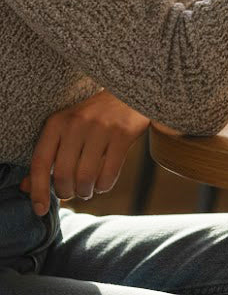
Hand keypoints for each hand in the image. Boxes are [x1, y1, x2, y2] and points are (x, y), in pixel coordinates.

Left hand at [20, 90, 149, 215]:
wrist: (127, 91)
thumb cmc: (91, 116)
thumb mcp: (65, 128)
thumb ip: (47, 155)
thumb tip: (26, 187)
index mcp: (57, 122)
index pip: (40, 162)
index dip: (38, 190)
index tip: (40, 209)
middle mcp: (77, 123)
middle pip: (64, 174)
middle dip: (67, 192)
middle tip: (72, 192)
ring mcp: (102, 127)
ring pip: (86, 177)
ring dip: (86, 191)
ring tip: (88, 189)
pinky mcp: (123, 133)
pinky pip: (109, 173)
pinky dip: (104, 186)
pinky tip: (103, 183)